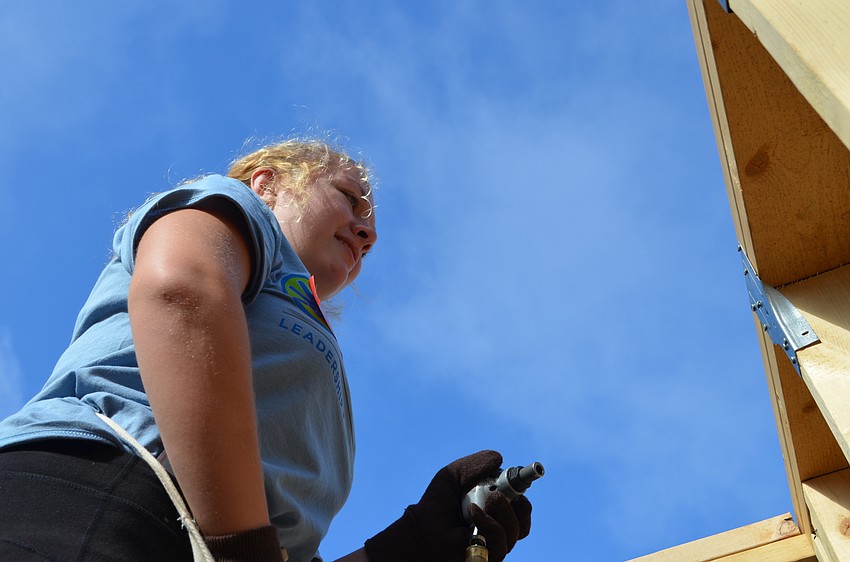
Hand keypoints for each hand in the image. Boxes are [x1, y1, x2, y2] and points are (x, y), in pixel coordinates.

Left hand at [364, 450, 532, 561]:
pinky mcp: (486, 558)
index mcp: (495, 514)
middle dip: (516, 505)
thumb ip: (475, 464)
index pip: (522, 512)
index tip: (517, 486)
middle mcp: (498, 533)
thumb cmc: (436, 504)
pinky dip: (490, 525)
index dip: (522, 500)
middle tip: (495, 494)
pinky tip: (473, 514)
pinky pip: (500, 543)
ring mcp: (493, 547)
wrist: (420, 529)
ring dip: (499, 513)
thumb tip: (499, 459)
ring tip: (475, 505)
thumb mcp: (454, 476)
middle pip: (523, 523)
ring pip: (514, 532)